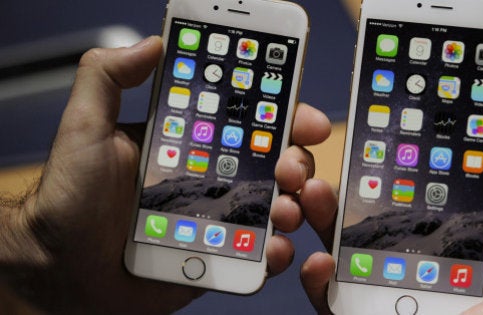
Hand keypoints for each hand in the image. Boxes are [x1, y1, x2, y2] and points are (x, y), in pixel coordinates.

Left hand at [0, 36, 333, 313]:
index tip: (304, 117)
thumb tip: (153, 42)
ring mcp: (218, 218)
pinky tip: (274, 247)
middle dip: (296, 160)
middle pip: (273, 162)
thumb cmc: (69, 200)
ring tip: (286, 208)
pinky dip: (277, 251)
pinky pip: (259, 253)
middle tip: (290, 167)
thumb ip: (108, 78)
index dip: (283, 115)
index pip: (247, 122)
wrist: (61, 271)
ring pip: (276, 205)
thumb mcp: (85, 128)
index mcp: (190, 144)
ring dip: (295, 203)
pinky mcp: (218, 255)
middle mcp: (211, 178)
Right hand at [299, 188, 482, 314]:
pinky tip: (320, 261)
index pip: (423, 220)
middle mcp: (411, 285)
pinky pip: (329, 300)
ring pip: (344, 258)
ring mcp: (379, 307)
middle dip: (352, 199)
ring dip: (325, 225)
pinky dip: (318, 280)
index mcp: (450, 272)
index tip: (384, 160)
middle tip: (339, 172)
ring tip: (317, 196)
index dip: (401, 189)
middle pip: (375, 232)